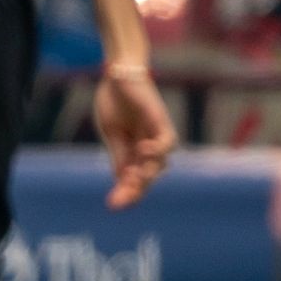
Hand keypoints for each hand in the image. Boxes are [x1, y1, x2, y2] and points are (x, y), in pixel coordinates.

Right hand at [96, 64, 175, 208]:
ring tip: (132, 179)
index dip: (127, 193)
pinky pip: (168, 142)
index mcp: (135, 151)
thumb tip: (122, 181)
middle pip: (148, 176)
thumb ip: (119, 156)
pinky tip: (142, 149)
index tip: (112, 206)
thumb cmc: (114, 100)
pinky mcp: (161, 121)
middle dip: (134, 190)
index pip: (135, 178)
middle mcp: (149, 146)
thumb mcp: (112, 134)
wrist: (118, 74)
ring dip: (147, 174)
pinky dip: (158, 149)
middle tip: (117, 201)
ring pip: (160, 164)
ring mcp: (156, 135)